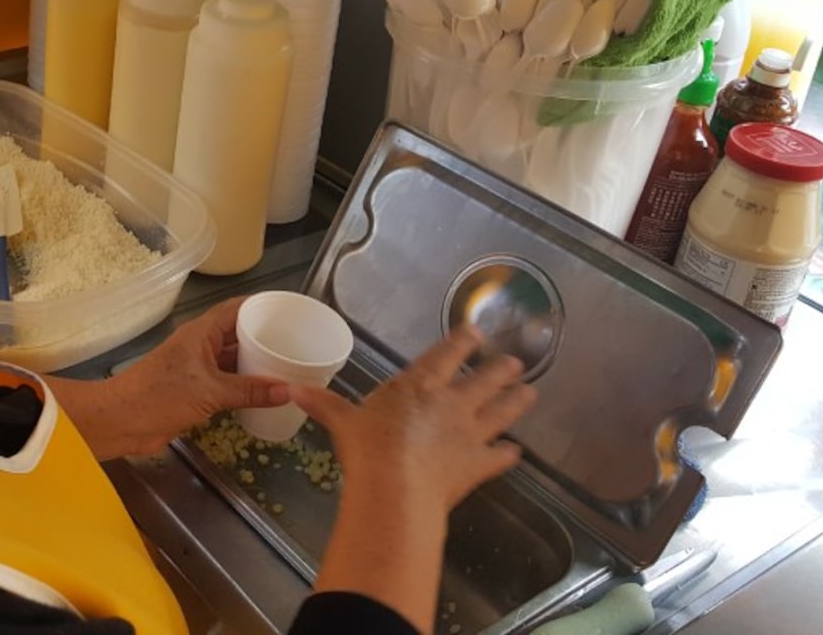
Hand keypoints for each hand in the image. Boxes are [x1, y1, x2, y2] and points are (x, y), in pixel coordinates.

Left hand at [48, 297, 288, 459]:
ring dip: (255, 363)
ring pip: (232, 359)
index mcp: (201, 332)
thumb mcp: (210, 391)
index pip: (237, 308)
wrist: (121, 421)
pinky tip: (265, 393)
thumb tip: (288, 390)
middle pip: (237, 333)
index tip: (291, 310)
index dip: (263, 306)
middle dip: (264, 337)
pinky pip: (226, 381)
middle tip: (297, 344)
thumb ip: (249, 390)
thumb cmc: (160, 395)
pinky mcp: (194, 391)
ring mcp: (197, 368)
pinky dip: (244, 385)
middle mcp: (200, 345)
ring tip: (288, 367)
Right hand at [295, 325, 536, 632]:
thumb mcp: (343, 422)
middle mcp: (451, 402)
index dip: (463, 342)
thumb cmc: (367, 449)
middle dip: (500, 369)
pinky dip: (509, 455)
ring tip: (531, 392)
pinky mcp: (478, 464)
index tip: (476, 333)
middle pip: (484, 379)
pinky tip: (517, 452)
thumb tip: (291, 388)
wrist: (395, 489)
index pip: (447, 354)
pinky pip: (499, 457)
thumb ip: (324, 405)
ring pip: (501, 411)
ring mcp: (469, 433)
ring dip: (517, 402)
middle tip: (515, 362)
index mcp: (419, 385)